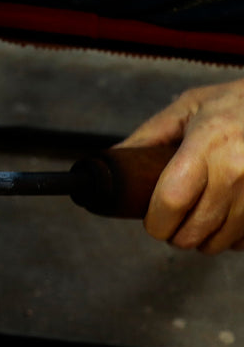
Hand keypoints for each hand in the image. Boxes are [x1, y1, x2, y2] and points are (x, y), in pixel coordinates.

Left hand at [119, 78, 243, 253]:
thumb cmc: (234, 104)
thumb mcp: (188, 108)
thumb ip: (149, 135)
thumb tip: (114, 158)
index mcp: (208, 142)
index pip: (172, 199)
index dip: (156, 220)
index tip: (151, 221)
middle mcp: (237, 169)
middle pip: (195, 229)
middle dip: (175, 235)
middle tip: (169, 224)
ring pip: (220, 241)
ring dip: (202, 240)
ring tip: (195, 220)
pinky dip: (229, 239)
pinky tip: (222, 219)